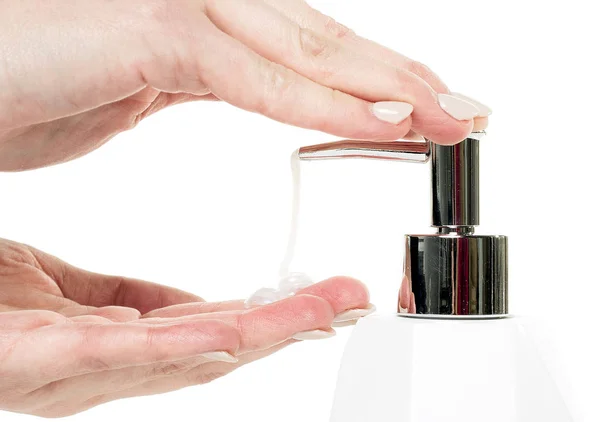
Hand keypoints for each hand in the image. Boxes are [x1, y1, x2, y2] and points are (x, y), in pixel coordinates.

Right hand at [0, 0, 487, 171]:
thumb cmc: (29, 85)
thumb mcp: (132, 88)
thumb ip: (195, 79)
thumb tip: (247, 88)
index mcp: (201, 23)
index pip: (306, 49)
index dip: (372, 78)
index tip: (424, 108)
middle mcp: (202, 4)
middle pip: (324, 42)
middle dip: (402, 78)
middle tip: (465, 111)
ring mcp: (180, 8)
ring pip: (305, 51)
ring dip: (384, 87)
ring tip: (447, 118)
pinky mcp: (152, 34)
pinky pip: (254, 78)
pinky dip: (322, 103)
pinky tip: (382, 122)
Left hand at [0, 238, 370, 416]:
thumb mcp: (66, 293)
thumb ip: (128, 299)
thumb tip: (190, 308)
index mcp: (115, 351)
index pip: (209, 335)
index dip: (270, 317)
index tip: (320, 296)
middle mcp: (107, 372)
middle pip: (214, 351)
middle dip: (286, 327)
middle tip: (346, 300)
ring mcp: (77, 374)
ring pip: (185, 358)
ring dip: (260, 336)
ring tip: (318, 312)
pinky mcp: (43, 361)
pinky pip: (122, 356)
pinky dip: (185, 345)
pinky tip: (233, 332)